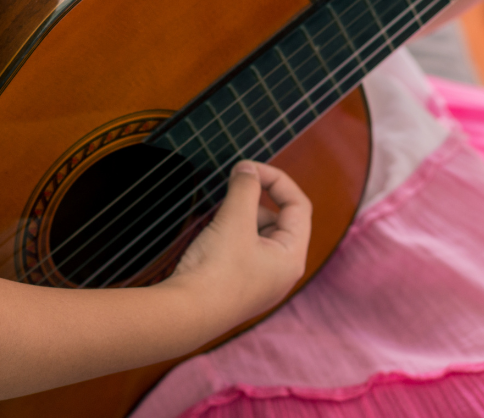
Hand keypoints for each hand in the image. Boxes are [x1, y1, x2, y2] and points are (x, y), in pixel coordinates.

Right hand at [164, 161, 311, 329]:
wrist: (185, 315)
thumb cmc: (216, 270)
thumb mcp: (235, 219)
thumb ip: (245, 187)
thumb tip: (247, 168)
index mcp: (292, 258)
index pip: (299, 206)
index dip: (277, 180)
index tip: (249, 168)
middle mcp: (282, 273)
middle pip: (280, 220)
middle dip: (257, 199)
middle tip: (231, 188)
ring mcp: (261, 282)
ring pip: (260, 234)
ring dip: (243, 216)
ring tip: (220, 216)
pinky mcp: (239, 286)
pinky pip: (244, 249)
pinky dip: (233, 233)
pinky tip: (213, 233)